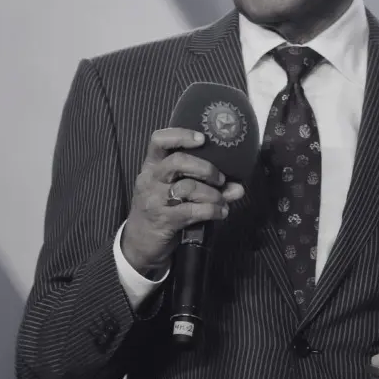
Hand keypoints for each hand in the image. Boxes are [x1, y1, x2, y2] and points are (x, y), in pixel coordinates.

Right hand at [121, 128, 244, 273]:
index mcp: (152, 166)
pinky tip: (221, 213)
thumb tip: (239, 187)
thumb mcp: (179, 193)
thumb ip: (210, 186)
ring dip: (212, 194)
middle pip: (177, 162)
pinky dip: (212, 211)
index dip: (181, 135)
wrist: (139, 242)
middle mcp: (151, 179)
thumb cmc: (163, 209)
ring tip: (222, 201)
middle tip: (220, 179)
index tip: (202, 139)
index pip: (158, 141)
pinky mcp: (163, 220)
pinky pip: (192, 210)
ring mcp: (155, 200)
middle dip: (205, 168)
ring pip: (187, 187)